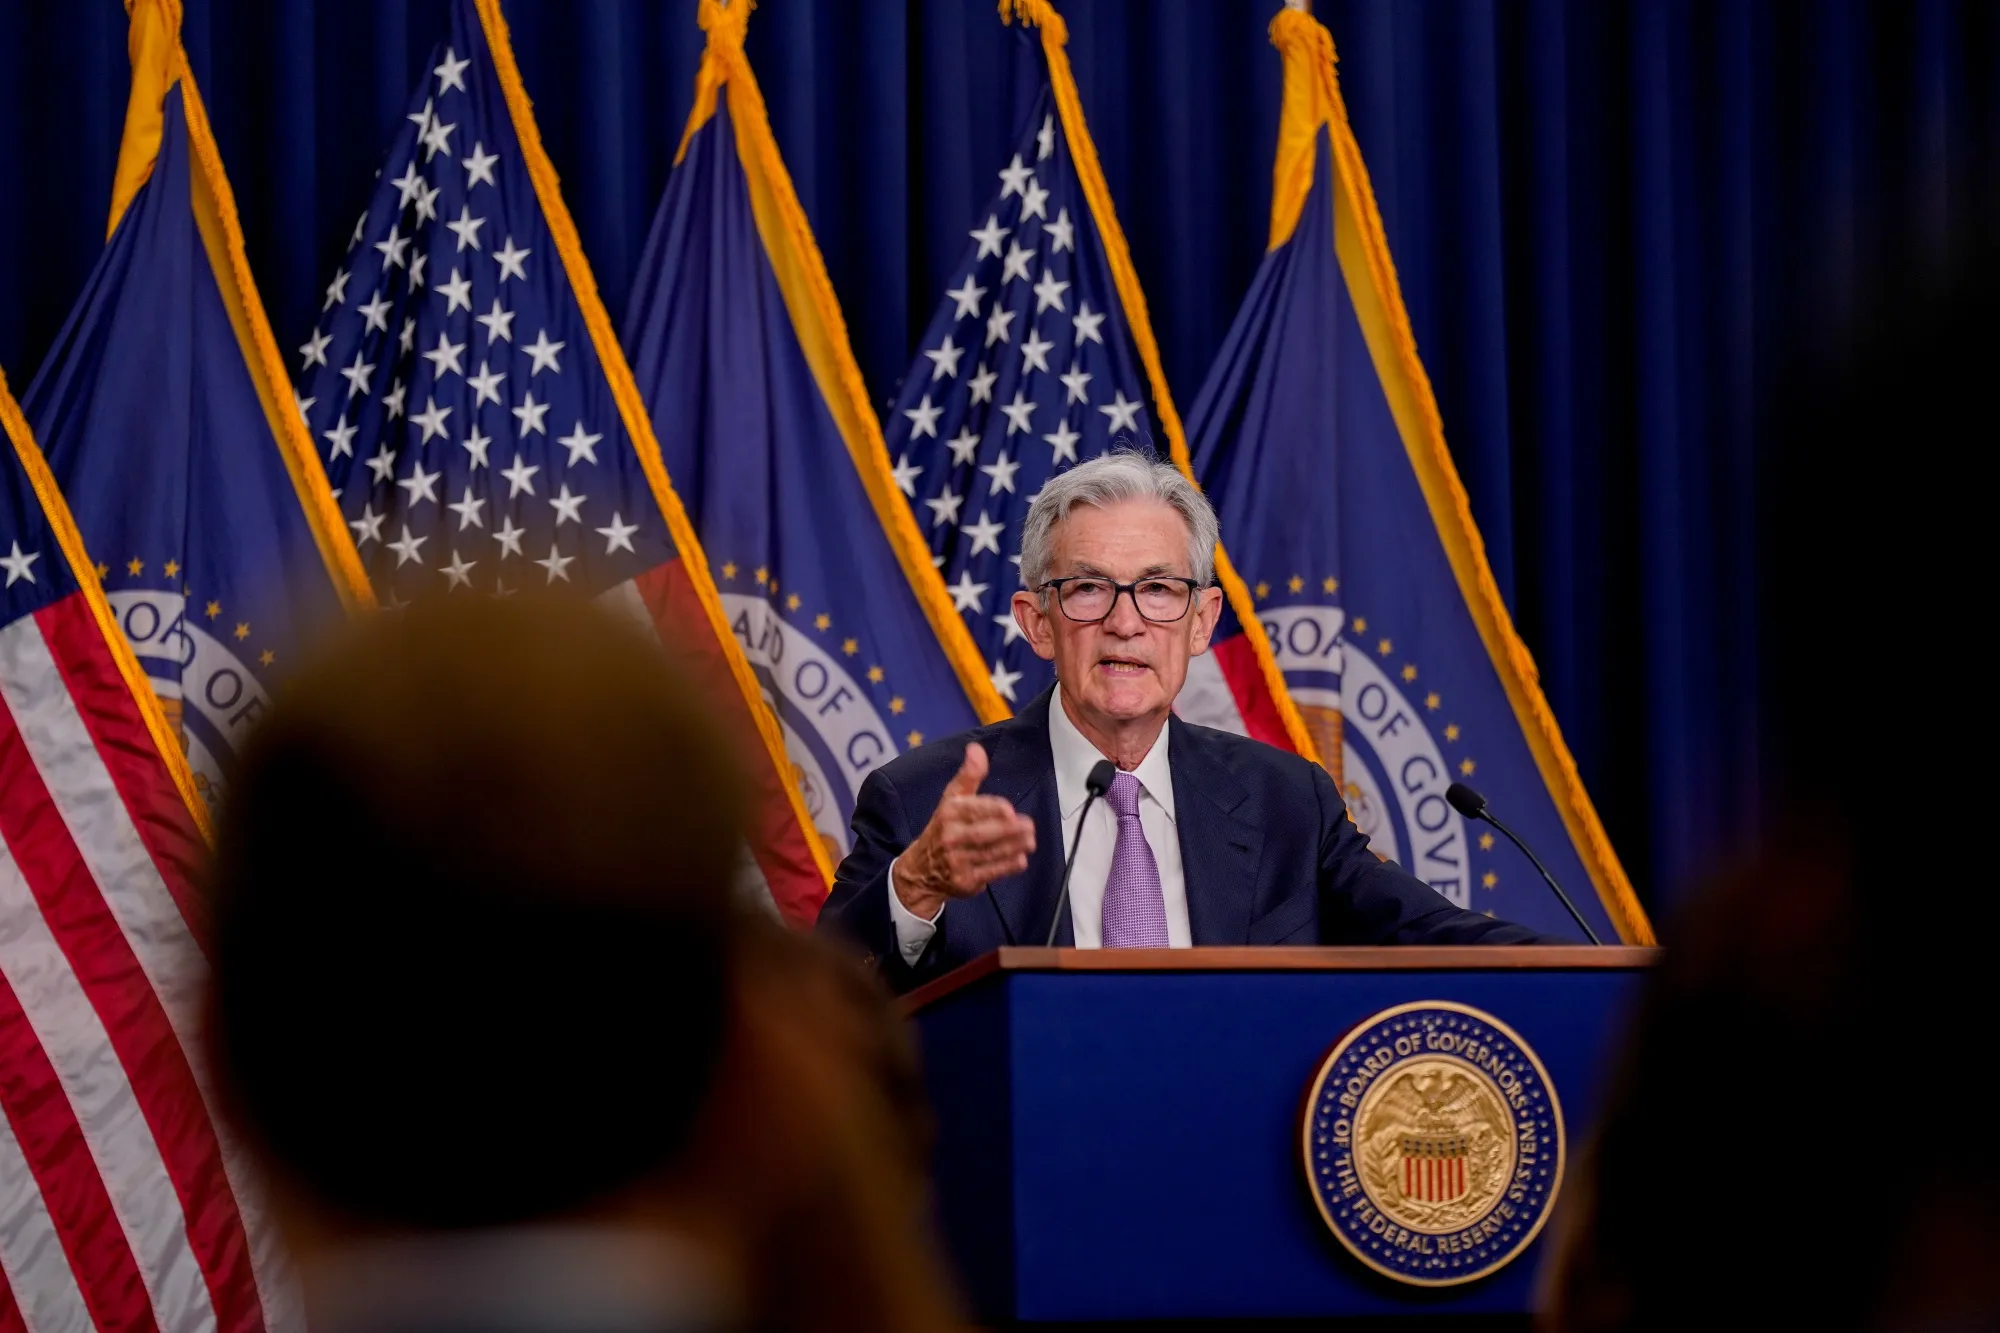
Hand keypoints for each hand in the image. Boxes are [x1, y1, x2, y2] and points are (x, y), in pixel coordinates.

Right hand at [893, 743, 1036, 920]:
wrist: (921, 870)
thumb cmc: (943, 829)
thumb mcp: (951, 799)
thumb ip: (969, 776)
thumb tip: (976, 749)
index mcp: (948, 813)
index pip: (972, 809)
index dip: (992, 810)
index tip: (1010, 810)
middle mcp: (951, 837)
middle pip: (983, 833)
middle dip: (1009, 830)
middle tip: (1028, 825)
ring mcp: (957, 861)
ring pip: (990, 853)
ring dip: (1014, 847)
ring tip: (1030, 840)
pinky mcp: (965, 881)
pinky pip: (990, 872)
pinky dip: (1007, 867)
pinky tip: (1020, 859)